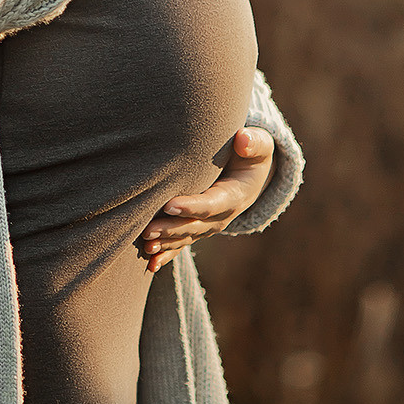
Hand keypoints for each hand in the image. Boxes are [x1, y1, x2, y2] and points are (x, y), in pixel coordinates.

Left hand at [135, 128, 274, 271]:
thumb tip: (243, 139)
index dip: (191, 206)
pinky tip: (151, 264)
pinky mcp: (197, 228)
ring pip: (186, 238)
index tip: (168, 205)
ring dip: (166, 244)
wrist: (250, 176)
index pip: (210, 204)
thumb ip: (253, 142)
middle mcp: (221, 217)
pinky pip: (182, 244)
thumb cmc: (251, 155)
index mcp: (234, 197)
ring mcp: (208, 226)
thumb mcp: (258, 146)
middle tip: (146, 229)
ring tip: (145, 246)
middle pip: (194, 226)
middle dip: (171, 229)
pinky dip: (167, 254)